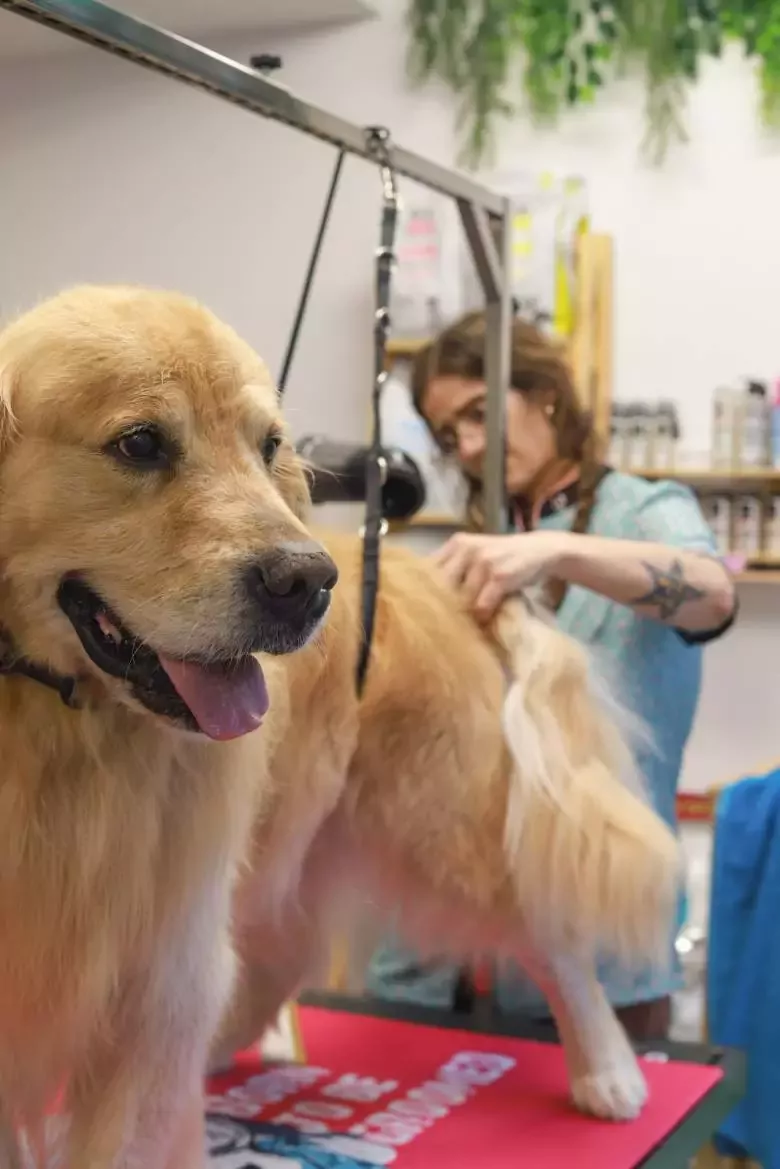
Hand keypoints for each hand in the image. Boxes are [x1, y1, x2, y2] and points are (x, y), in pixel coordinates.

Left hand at [430, 530, 568, 621]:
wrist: (542, 549)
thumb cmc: (504, 557)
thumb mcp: (476, 554)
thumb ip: (454, 567)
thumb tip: (427, 594)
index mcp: (457, 543)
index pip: (427, 569)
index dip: (426, 591)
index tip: (429, 607)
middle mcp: (467, 549)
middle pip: (441, 586)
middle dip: (444, 605)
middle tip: (447, 620)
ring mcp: (484, 561)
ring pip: (461, 599)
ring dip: (465, 614)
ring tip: (469, 622)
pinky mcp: (500, 576)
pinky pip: (481, 605)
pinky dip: (483, 616)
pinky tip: (486, 619)